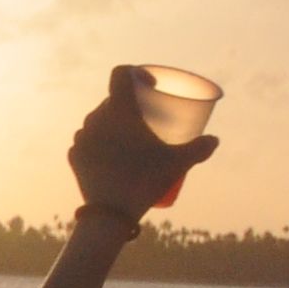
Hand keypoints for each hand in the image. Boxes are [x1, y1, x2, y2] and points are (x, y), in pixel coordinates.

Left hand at [69, 69, 215, 225]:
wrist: (109, 214)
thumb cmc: (146, 182)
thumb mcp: (178, 163)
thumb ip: (199, 149)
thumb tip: (214, 140)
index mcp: (118, 110)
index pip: (120, 74)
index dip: (136, 73)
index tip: (149, 85)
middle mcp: (95, 118)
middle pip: (110, 99)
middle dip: (127, 103)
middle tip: (144, 116)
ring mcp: (81, 137)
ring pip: (96, 120)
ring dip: (111, 122)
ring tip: (126, 135)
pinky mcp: (73, 156)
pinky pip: (86, 140)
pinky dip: (97, 141)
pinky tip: (107, 150)